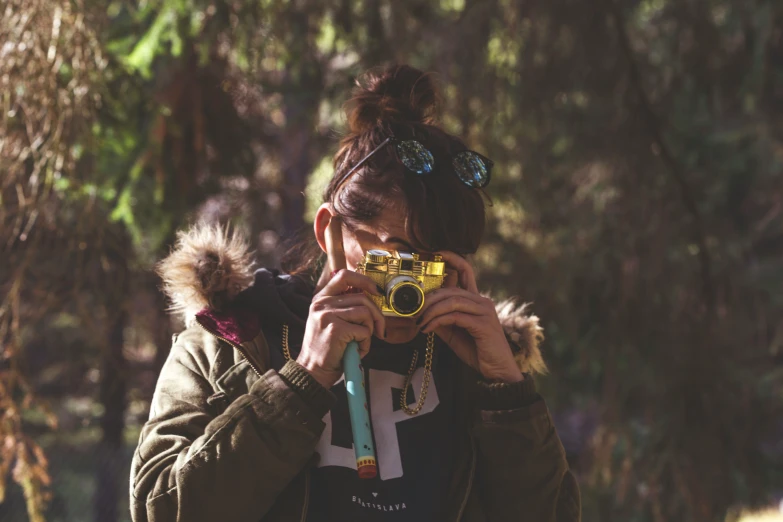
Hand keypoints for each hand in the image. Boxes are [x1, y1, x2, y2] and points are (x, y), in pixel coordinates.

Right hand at [297, 269, 385, 388]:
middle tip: (379, 330)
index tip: (376, 291)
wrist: (313, 371)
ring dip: (370, 331)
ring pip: (365, 313)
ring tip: (360, 343)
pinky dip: (366, 344)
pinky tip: (355, 351)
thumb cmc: (327, 349)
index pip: (344, 275)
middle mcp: (322, 304)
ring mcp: (328, 315)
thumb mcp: (329, 320)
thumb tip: (371, 296)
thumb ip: (343, 307)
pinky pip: (364, 331)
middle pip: (362, 298)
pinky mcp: (336, 329)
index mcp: (320, 298)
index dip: (364, 280)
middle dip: (376, 315)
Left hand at [417, 251, 522, 382]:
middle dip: (429, 298)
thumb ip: (441, 319)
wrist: (496, 372)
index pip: (466, 271)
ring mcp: (484, 311)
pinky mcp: (483, 323)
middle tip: (413, 310)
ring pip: (451, 300)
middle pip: (451, 288)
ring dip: (430, 311)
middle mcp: (482, 301)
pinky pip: (455, 315)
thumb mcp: (453, 332)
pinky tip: (427, 329)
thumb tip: (420, 312)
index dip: (453, 257)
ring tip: (419, 322)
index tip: (436, 251)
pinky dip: (437, 321)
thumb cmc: (476, 350)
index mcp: (475, 300)